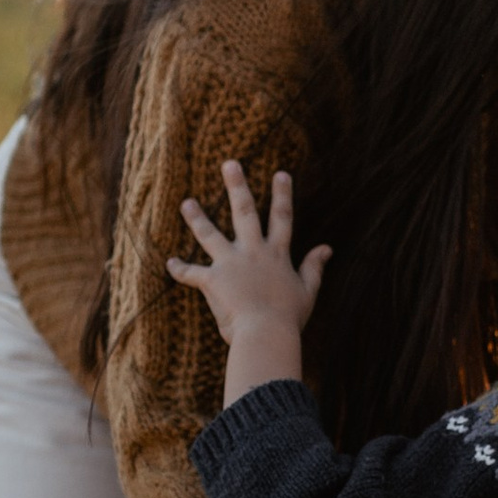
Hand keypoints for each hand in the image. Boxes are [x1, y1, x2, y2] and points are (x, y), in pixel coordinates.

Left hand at [166, 161, 327, 348]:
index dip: (282, 195)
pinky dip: (180, 269)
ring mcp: (231, 264)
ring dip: (197, 218)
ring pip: (210, 234)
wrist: (266, 333)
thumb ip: (315, 267)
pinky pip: (191, 273)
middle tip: (229, 164)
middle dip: (237, 186)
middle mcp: (253, 252)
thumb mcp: (308, 292)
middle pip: (244, 212)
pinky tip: (170, 262)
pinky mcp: (213, 280)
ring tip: (186, 202)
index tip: (280, 174)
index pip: (282, 218)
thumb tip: (327, 248)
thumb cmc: (288, 318)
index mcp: (277, 255)